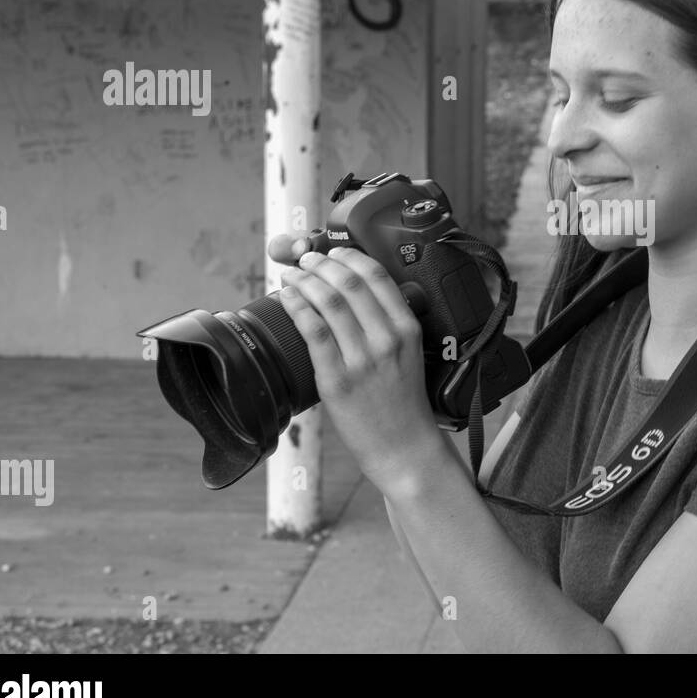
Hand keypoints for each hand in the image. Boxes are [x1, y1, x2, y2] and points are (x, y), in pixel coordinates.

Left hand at [272, 242, 435, 488]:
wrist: (403, 446)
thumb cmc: (404, 402)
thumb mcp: (410, 354)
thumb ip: (389, 324)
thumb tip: (357, 296)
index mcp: (407, 328)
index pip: (377, 276)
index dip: (348, 256)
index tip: (332, 252)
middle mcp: (387, 339)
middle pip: (348, 283)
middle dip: (320, 263)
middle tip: (305, 259)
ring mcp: (362, 359)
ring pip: (328, 302)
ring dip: (304, 281)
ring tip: (291, 275)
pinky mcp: (337, 379)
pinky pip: (313, 331)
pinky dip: (296, 307)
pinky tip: (287, 297)